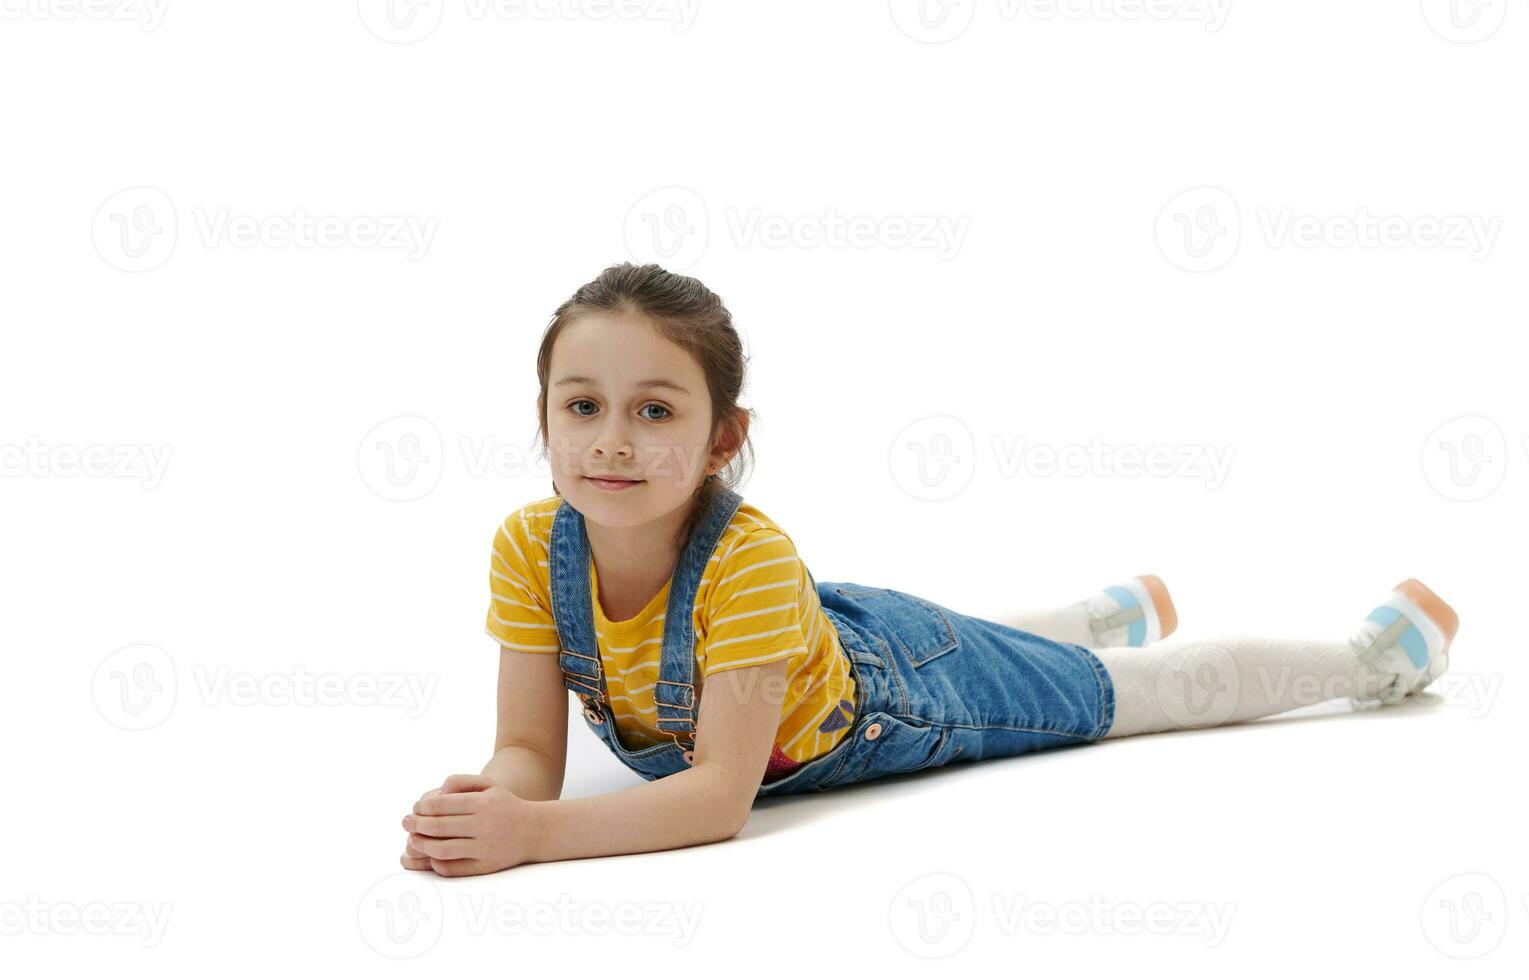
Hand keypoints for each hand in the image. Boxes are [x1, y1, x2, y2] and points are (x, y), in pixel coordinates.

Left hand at [402, 773, 539, 876]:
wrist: (535, 831)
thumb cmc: (505, 805)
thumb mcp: (489, 784)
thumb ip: (460, 781)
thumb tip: (435, 793)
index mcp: (482, 803)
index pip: (441, 805)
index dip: (422, 807)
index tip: (415, 808)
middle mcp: (484, 826)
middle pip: (438, 827)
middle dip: (416, 825)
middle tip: (406, 823)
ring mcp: (484, 848)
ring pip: (442, 849)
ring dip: (422, 845)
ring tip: (413, 840)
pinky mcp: (485, 866)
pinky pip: (453, 868)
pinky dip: (437, 863)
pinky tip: (431, 855)